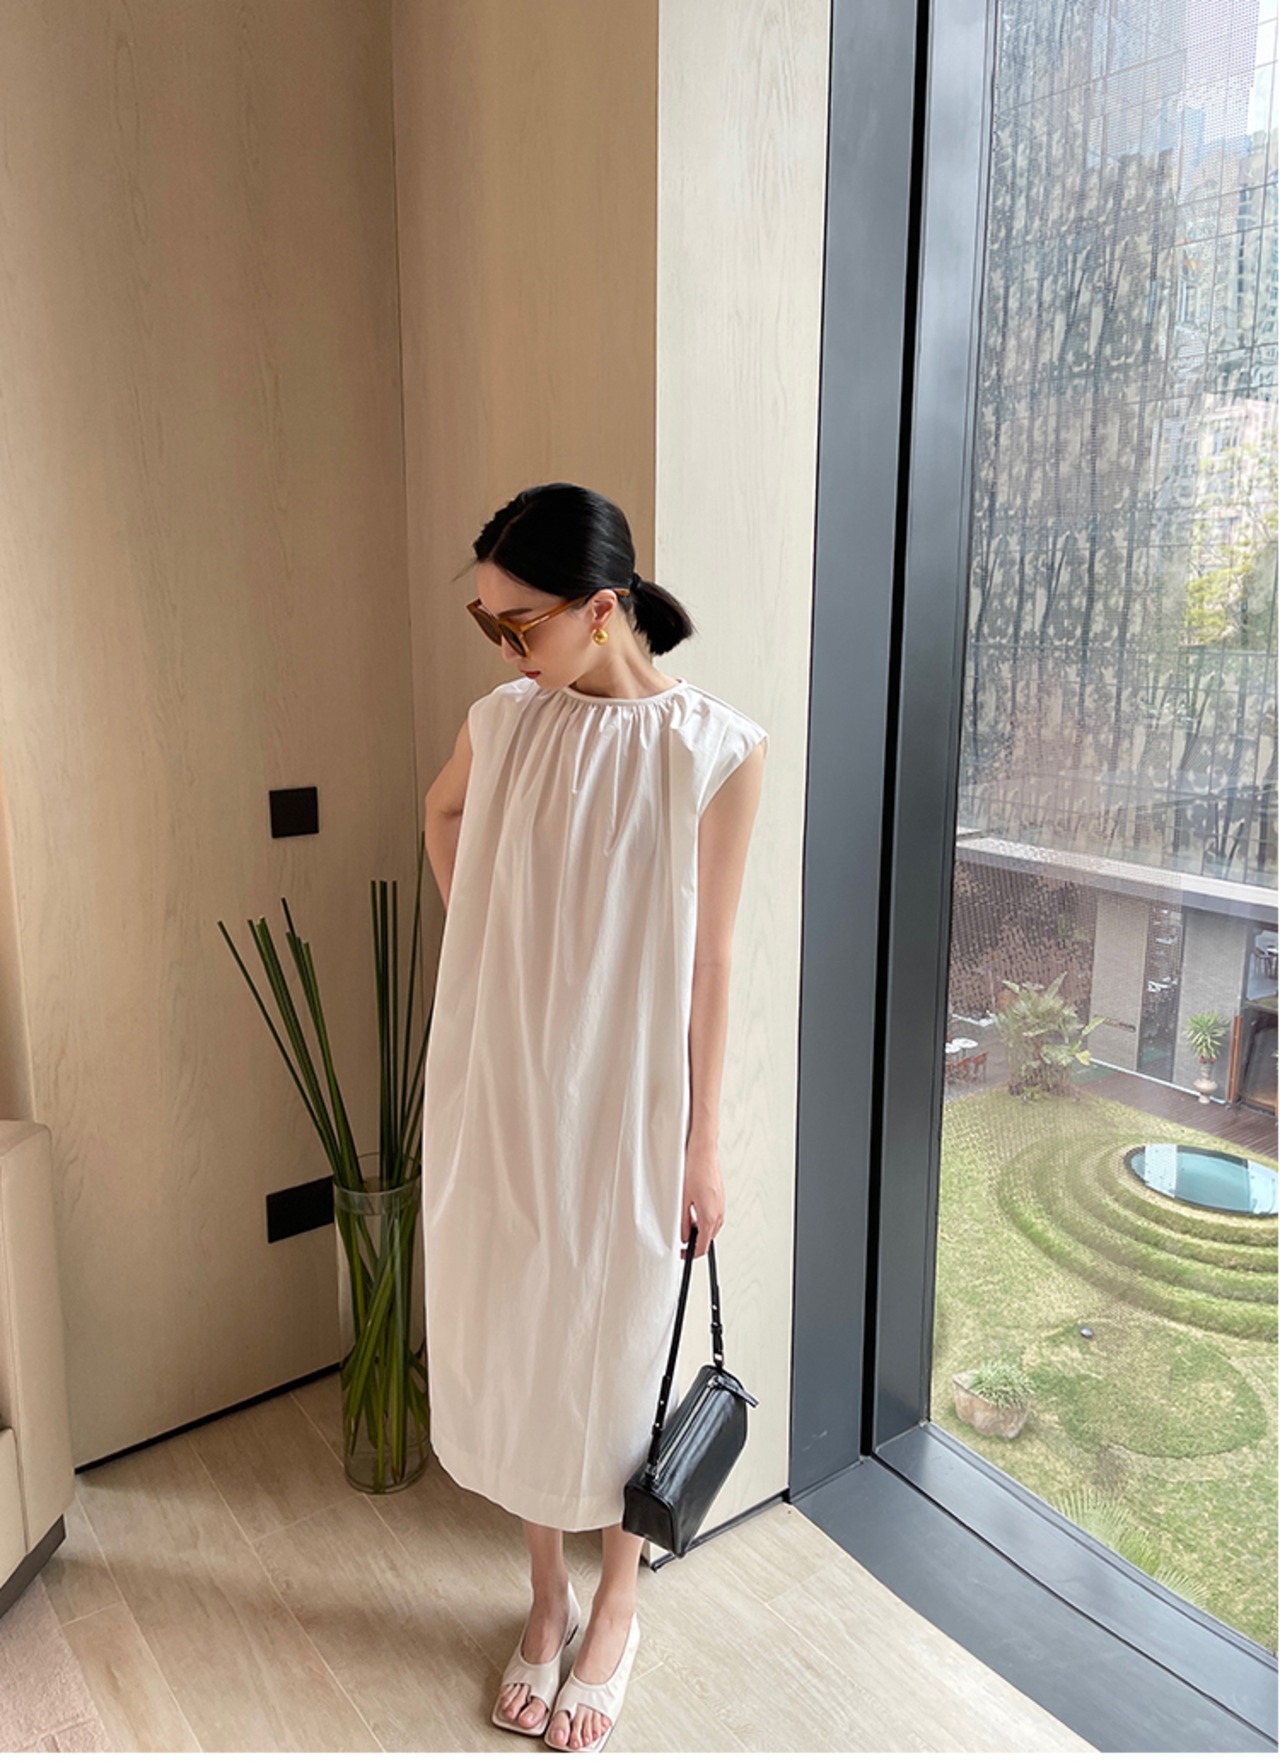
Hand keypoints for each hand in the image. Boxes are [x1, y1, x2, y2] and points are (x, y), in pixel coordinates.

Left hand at [680, 1140, 724, 1259]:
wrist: (704, 1151)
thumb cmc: (695, 1170)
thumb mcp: (683, 1200)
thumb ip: (684, 1222)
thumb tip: (683, 1236)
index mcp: (710, 1217)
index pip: (703, 1246)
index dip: (691, 1254)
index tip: (682, 1254)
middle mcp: (719, 1213)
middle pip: (708, 1238)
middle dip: (695, 1242)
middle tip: (680, 1238)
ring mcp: (722, 1206)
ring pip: (711, 1227)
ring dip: (699, 1230)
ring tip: (685, 1222)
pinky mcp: (720, 1199)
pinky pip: (713, 1216)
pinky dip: (704, 1219)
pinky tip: (693, 1210)